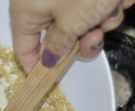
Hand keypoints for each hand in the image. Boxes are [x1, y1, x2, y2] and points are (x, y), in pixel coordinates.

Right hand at [9, 0, 134, 71]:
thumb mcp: (72, 21)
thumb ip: (59, 46)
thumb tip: (50, 59)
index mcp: (27, 8)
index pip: (24, 49)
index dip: (38, 67)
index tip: (50, 80)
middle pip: (58, 36)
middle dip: (82, 39)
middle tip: (94, 35)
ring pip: (82, 22)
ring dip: (101, 21)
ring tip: (109, 4)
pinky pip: (94, 6)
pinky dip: (108, 5)